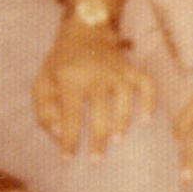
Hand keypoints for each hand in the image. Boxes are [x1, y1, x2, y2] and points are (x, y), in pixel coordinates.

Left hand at [34, 18, 156, 159]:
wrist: (84, 33)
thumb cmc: (61, 66)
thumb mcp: (43, 84)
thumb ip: (45, 112)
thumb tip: (59, 136)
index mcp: (70, 79)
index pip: (70, 115)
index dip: (69, 139)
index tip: (67, 159)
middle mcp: (96, 75)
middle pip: (100, 111)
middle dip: (98, 138)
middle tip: (96, 159)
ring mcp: (117, 71)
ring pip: (125, 99)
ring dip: (122, 122)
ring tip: (118, 141)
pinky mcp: (132, 69)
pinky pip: (146, 84)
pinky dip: (149, 102)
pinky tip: (146, 119)